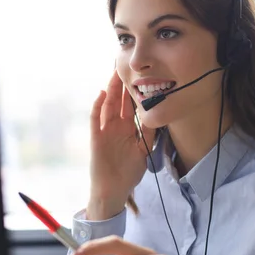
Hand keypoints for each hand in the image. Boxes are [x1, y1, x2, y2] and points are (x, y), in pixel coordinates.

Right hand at [88, 70, 154, 219]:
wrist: (113, 190)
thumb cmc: (128, 173)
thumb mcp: (144, 150)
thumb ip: (149, 134)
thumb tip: (159, 116)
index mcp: (128, 128)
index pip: (132, 105)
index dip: (135, 90)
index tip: (142, 74)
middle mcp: (116, 126)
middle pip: (119, 100)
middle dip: (123, 83)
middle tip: (126, 64)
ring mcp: (105, 130)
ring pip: (108, 104)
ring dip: (110, 88)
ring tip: (114, 72)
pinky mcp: (96, 137)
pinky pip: (95, 118)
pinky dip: (98, 105)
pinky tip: (101, 93)